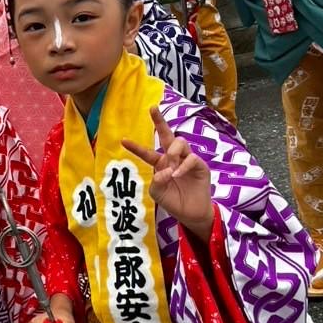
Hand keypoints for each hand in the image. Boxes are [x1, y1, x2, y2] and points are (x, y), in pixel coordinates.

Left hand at [123, 106, 213, 240]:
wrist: (190, 214)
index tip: (123, 140)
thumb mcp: (157, 193)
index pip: (147, 152)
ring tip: (171, 165)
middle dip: (159, 121)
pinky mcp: (200, 165)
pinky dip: (183, 165)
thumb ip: (156, 181)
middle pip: (167, 135)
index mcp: (161, 164)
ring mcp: (187, 160)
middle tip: (153, 108)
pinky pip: (191, 158)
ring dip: (173, 151)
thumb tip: (165, 170)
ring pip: (180, 142)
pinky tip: (177, 174)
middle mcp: (173, 158)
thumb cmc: (173, 201)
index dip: (136, 147)